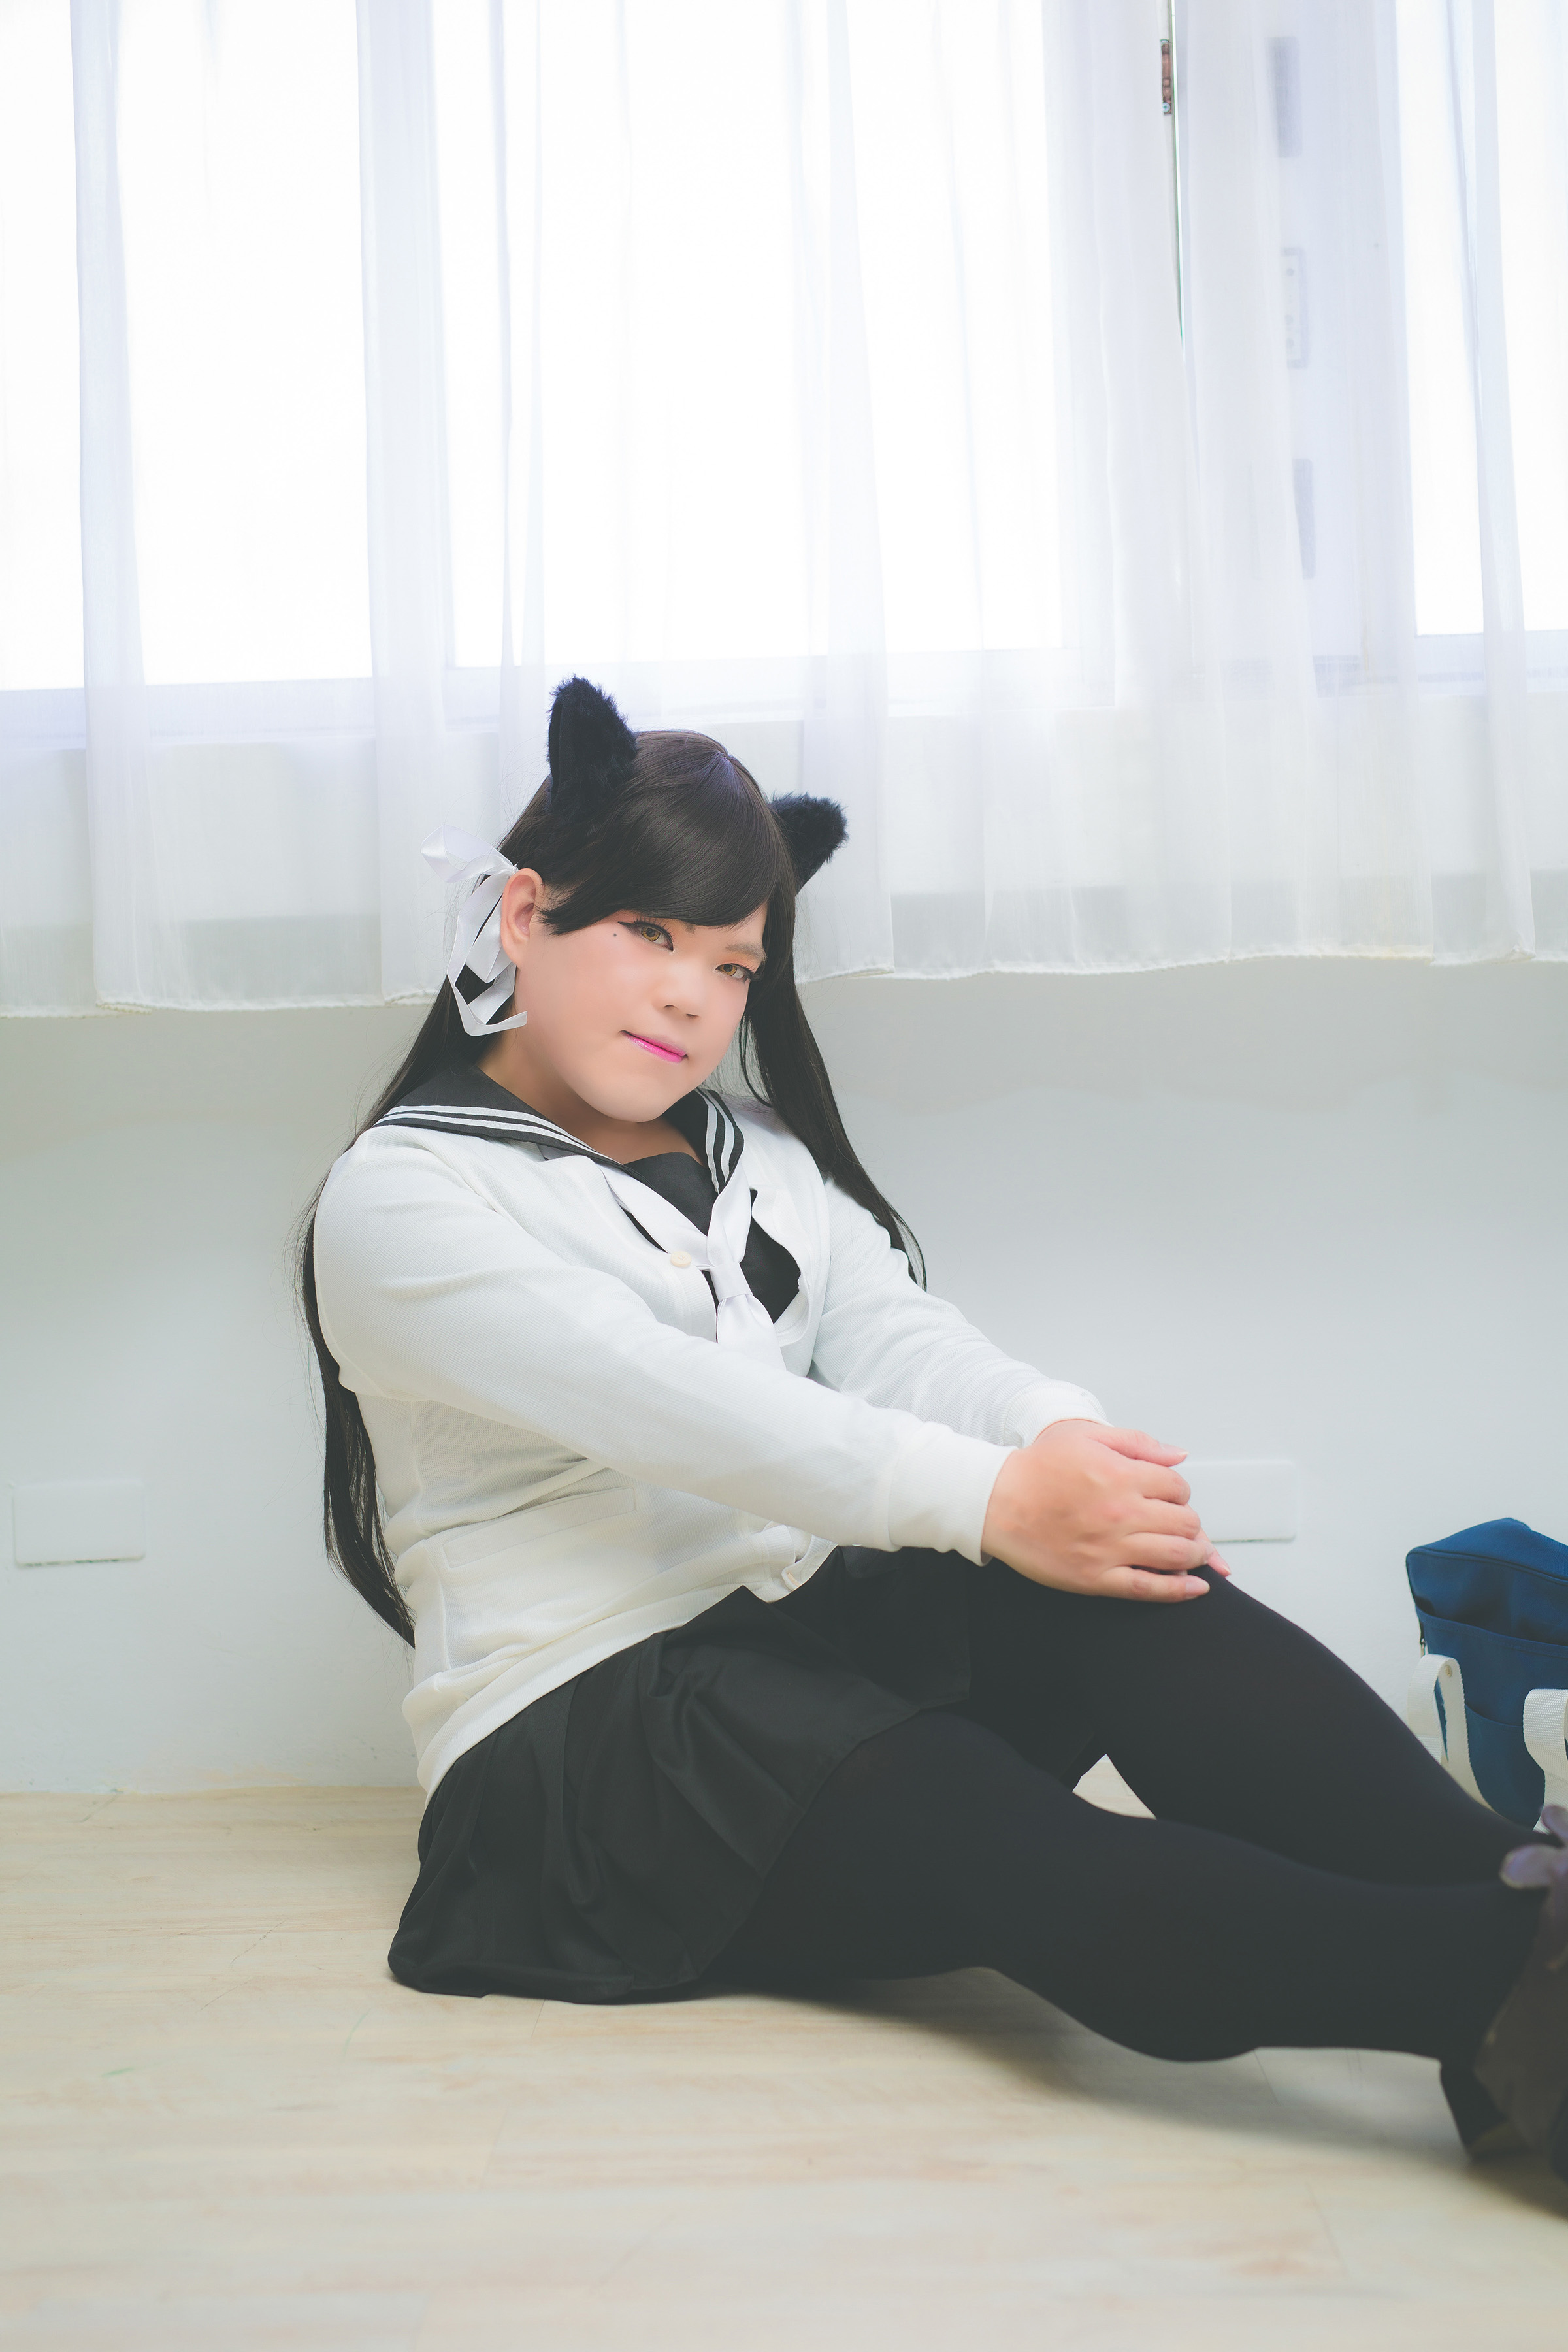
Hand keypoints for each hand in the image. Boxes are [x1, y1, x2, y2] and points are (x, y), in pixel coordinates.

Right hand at [981, 1420, 1224, 1603]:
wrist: (996, 1500)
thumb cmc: (1038, 1469)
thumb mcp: (1088, 1438)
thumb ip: (1138, 1444)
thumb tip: (1178, 1455)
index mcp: (1122, 1475)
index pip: (1177, 1488)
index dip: (1179, 1493)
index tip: (1170, 1497)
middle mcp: (1122, 1513)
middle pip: (1184, 1523)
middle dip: (1191, 1524)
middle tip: (1182, 1525)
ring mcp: (1110, 1548)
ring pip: (1175, 1556)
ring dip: (1194, 1554)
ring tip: (1194, 1553)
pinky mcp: (1096, 1577)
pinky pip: (1148, 1588)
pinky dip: (1179, 1590)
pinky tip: (1195, 1587)